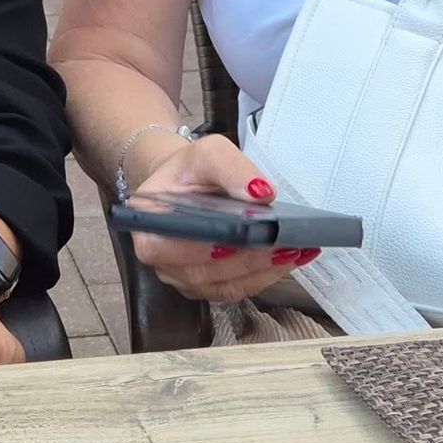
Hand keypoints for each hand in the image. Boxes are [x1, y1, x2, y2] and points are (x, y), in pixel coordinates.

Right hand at [125, 134, 316, 302]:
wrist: (189, 185)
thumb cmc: (191, 171)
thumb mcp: (207, 153)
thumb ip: (230, 167)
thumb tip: (260, 193)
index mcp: (148, 226)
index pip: (163, 248)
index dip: (195, 250)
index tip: (229, 243)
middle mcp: (162, 260)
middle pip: (201, 272)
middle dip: (244, 261)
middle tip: (280, 245)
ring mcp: (185, 278)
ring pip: (224, 285)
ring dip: (262, 270)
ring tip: (294, 250)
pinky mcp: (210, 285)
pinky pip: (238, 288)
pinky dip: (266, 274)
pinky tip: (291, 257)